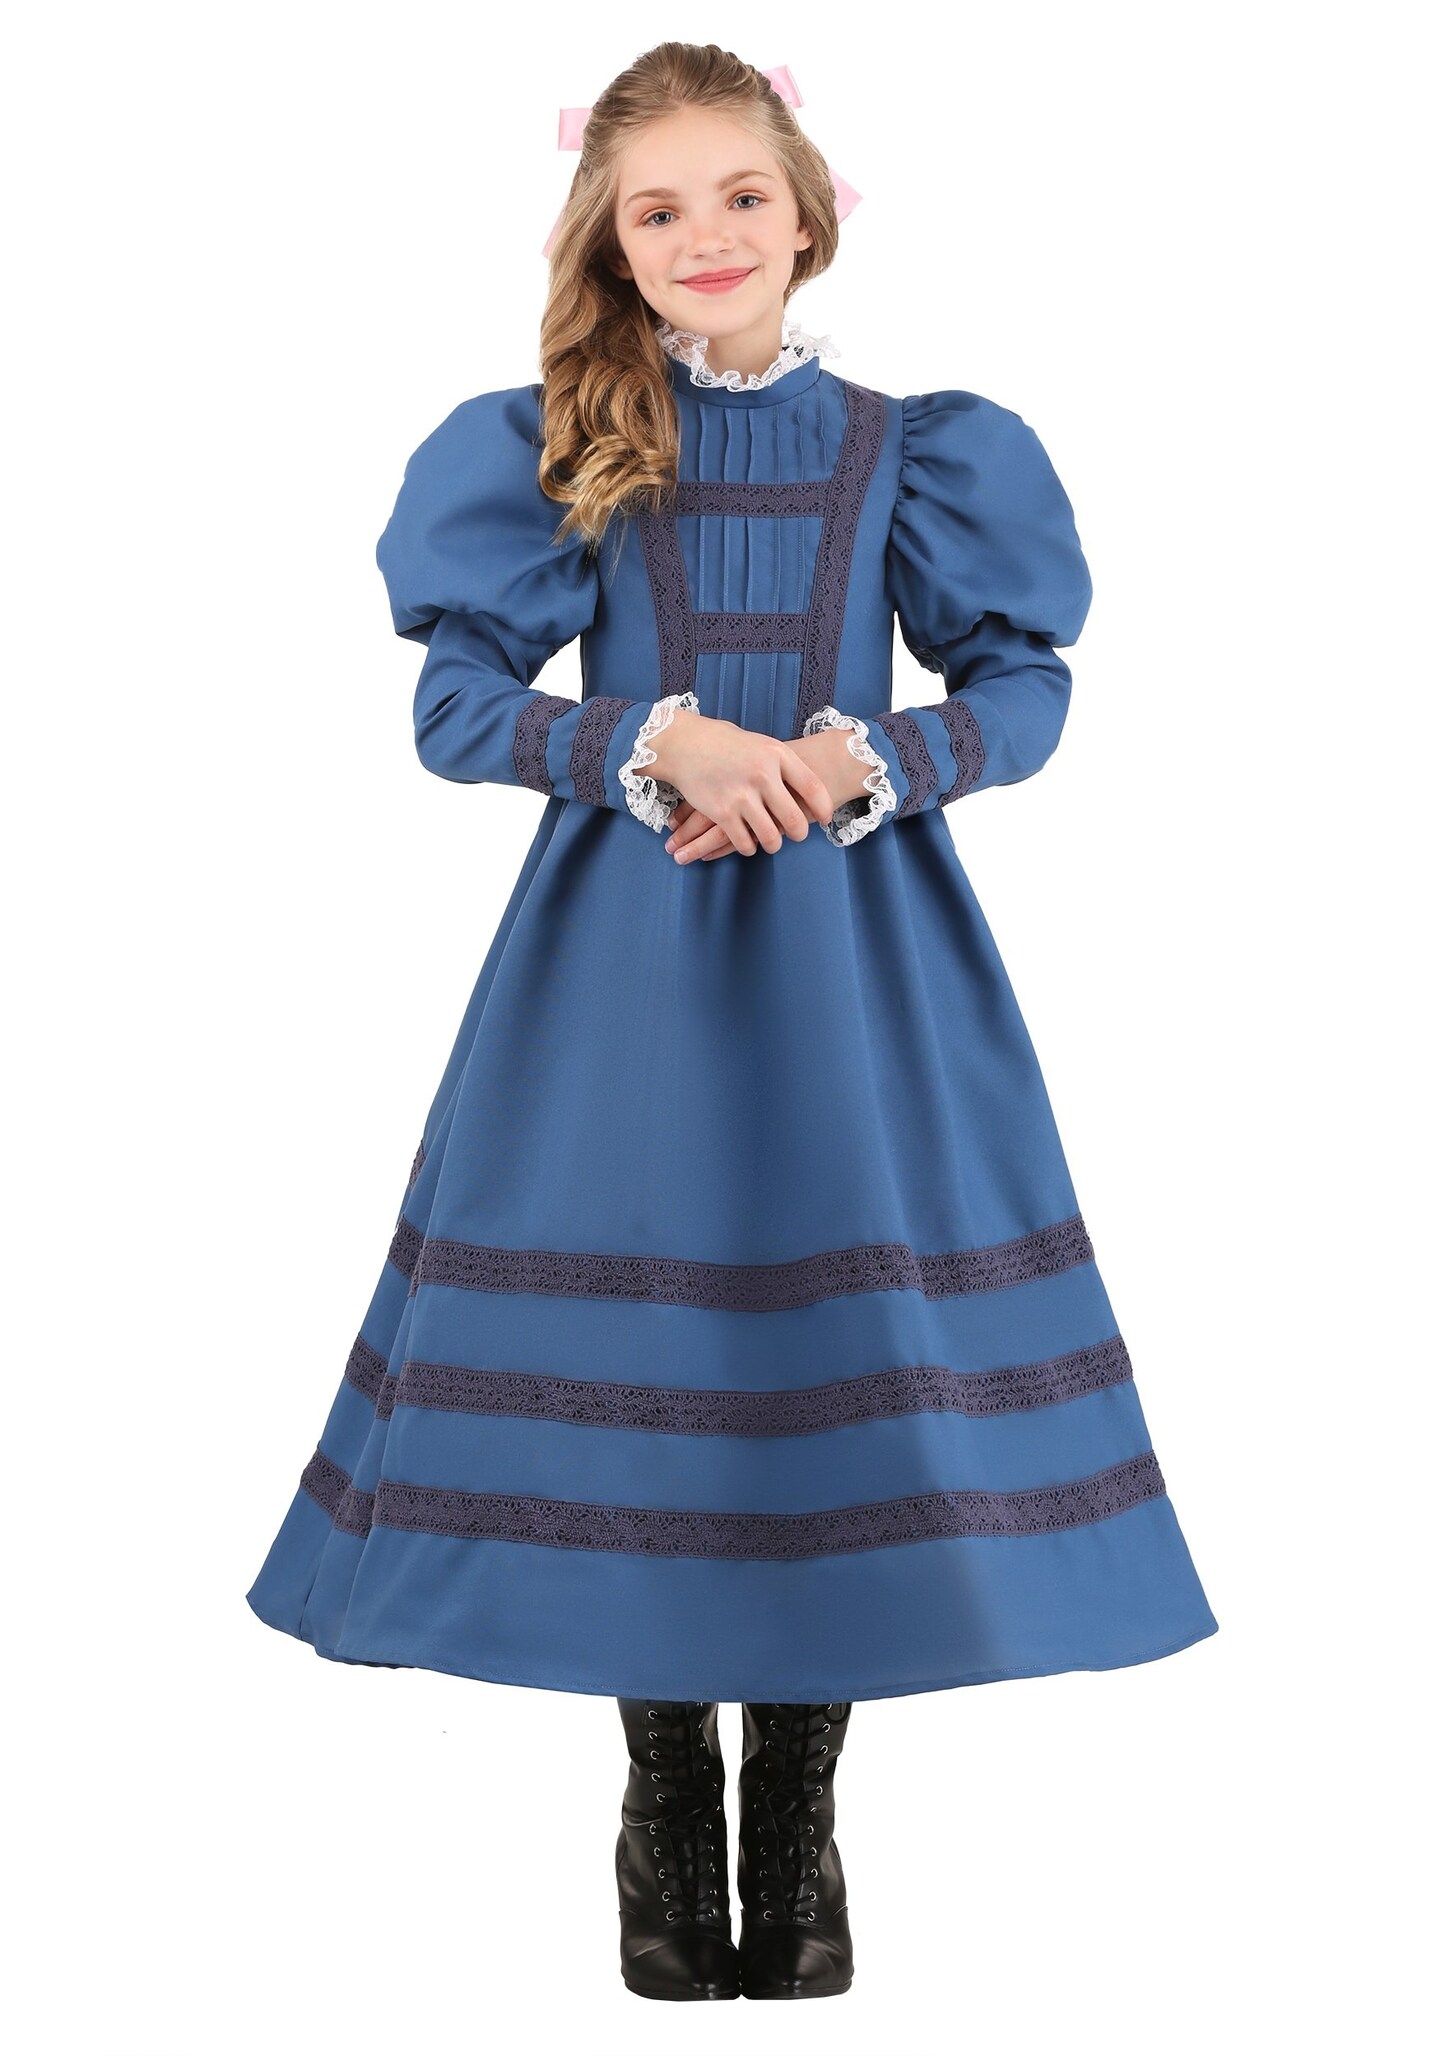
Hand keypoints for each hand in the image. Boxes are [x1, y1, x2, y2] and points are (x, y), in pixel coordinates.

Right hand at [663, 728, 868, 862]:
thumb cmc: (726, 744)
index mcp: (776, 755)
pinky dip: (748, 847)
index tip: (826, 818)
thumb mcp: (761, 744)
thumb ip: (782, 765)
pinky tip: (748, 842)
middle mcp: (762, 775)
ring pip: (770, 837)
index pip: (812, 787)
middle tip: (798, 835)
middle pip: (794, 819)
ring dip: (773, 844)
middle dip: (799, 833)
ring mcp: (741, 795)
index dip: (823, 807)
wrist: (685, 744)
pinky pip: (743, 842)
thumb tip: (807, 788)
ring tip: (771, 842)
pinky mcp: (721, 812)